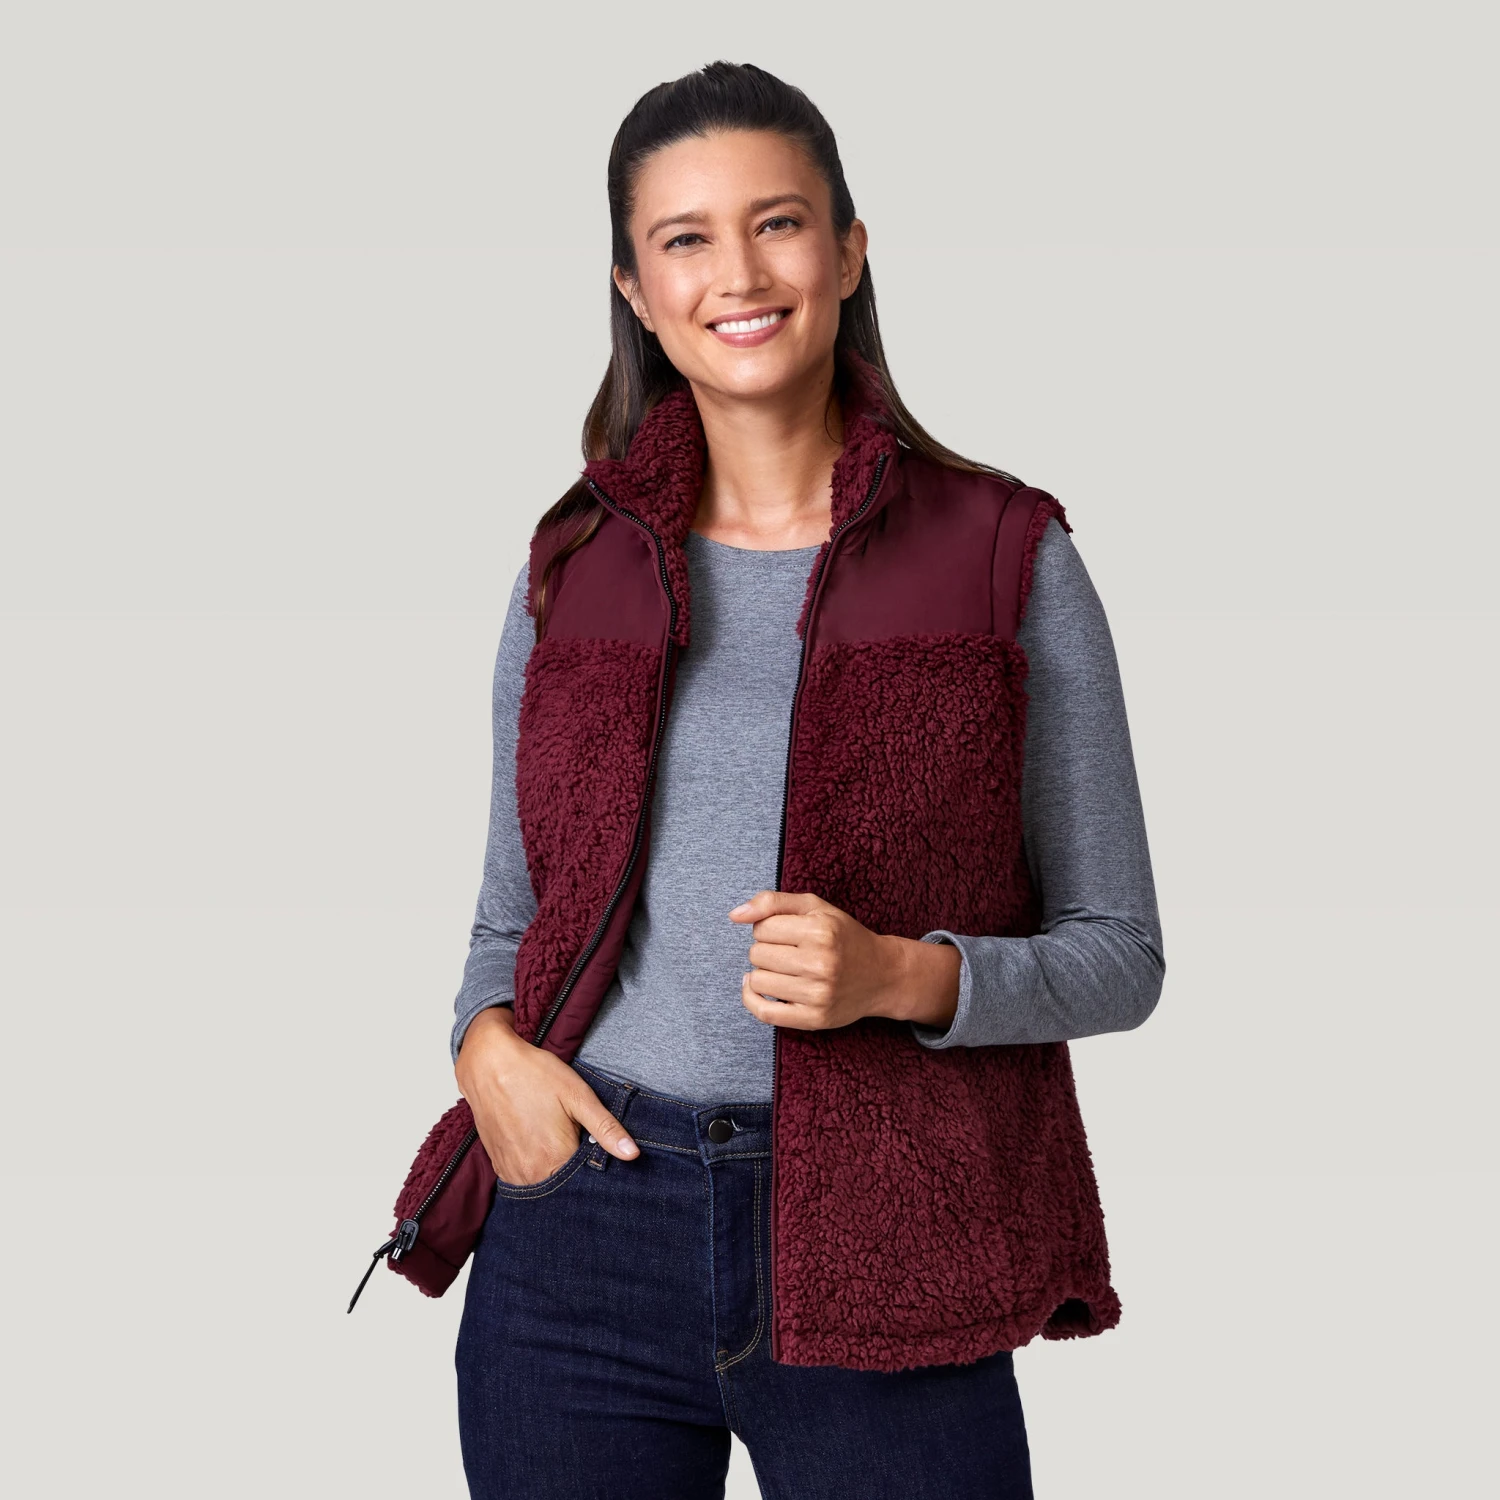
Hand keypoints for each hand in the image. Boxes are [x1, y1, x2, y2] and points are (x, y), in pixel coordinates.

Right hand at [454, 1007, 638, 1184]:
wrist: (488, 1063)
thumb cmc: (534, 1074)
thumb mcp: (578, 1096)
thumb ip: (605, 1128)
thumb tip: (632, 1154)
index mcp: (553, 1160)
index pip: (584, 1185)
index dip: (596, 1172)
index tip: (602, 1157)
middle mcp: (529, 1174)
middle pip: (562, 1187)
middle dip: (576, 1175)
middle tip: (578, 1142)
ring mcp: (510, 1171)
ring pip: (542, 1184)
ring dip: (554, 1172)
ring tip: (558, 1142)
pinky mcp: (498, 1164)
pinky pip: (523, 1177)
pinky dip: (536, 1169)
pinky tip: (541, 1145)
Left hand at [728, 891, 960, 1031]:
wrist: (882, 974)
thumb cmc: (844, 937)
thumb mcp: (815, 907)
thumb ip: (772, 902)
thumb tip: (734, 915)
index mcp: (821, 930)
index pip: (761, 928)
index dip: (769, 928)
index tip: (786, 933)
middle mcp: (821, 963)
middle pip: (757, 954)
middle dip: (767, 950)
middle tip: (789, 952)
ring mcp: (818, 994)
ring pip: (757, 980)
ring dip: (763, 973)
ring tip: (784, 969)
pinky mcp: (814, 1019)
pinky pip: (764, 1012)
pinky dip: (751, 999)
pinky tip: (757, 988)